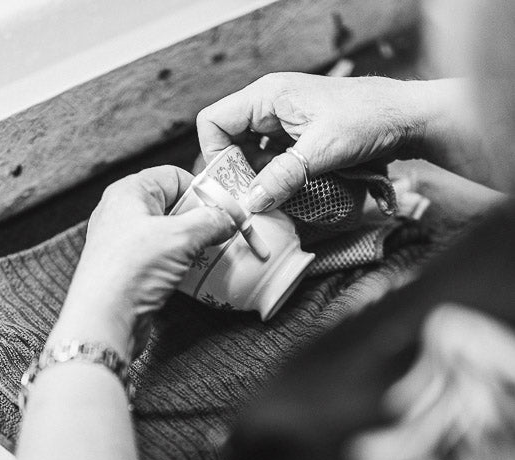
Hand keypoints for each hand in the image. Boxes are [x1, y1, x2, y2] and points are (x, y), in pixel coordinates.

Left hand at [48, 166, 235, 357]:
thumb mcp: (180, 237)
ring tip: (209, 252)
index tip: (224, 208)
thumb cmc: (131, 269)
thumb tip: (228, 219)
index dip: (201, 190)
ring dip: (193, 241)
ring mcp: (126, 241)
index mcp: (129, 192)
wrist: (104, 320)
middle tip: (221, 232)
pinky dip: (181, 259)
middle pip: (173, 204)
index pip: (173, 176)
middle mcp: (124, 212)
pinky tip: (192, 270)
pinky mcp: (131, 266)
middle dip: (200, 218)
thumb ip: (210, 221)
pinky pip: (163, 253)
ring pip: (170, 231)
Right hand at [197, 73, 453, 211]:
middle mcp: (269, 107)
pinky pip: (271, 159)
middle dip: (236, 172)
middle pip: (229, 141)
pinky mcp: (297, 137)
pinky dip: (273, 178)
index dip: (213, 154)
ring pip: (250, 154)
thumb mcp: (321, 150)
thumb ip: (283, 176)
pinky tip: (284, 193)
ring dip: (256, 179)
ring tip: (268, 201)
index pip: (214, 121)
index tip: (230, 185)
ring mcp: (283, 122)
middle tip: (249, 201)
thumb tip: (252, 202)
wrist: (406, 116)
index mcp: (266, 97)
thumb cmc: (368, 118)